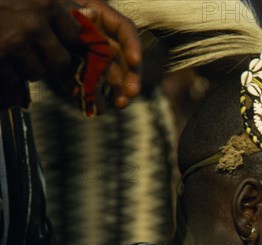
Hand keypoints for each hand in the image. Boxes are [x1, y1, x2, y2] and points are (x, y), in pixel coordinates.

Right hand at [0, 0, 79, 83]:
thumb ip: (62, 3)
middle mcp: (33, 26)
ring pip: (36, 73)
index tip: (61, 40)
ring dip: (29, 68)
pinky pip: (12, 78)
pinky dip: (8, 73)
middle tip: (40, 54)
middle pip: (60, 61)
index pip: (74, 34)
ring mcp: (13, 43)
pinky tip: (3, 57)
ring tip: (16, 53)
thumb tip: (93, 14)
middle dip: (52, 61)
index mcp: (45, 4)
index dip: (68, 40)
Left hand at [0, 0, 140, 107]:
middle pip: (122, 57)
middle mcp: (99, 38)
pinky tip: (98, 108)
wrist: (18, 26)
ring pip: (109, 75)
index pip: (124, 30)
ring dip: (117, 91)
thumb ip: (74, 10)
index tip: (135, 61)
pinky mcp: (75, 72)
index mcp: (99, 17)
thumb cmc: (39, 8)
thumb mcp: (56, 5)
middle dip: (130, 76)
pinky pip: (87, 85)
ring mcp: (88, 56)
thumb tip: (91, 14)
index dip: (133, 46)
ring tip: (119, 104)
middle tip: (131, 92)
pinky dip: (92, 97)